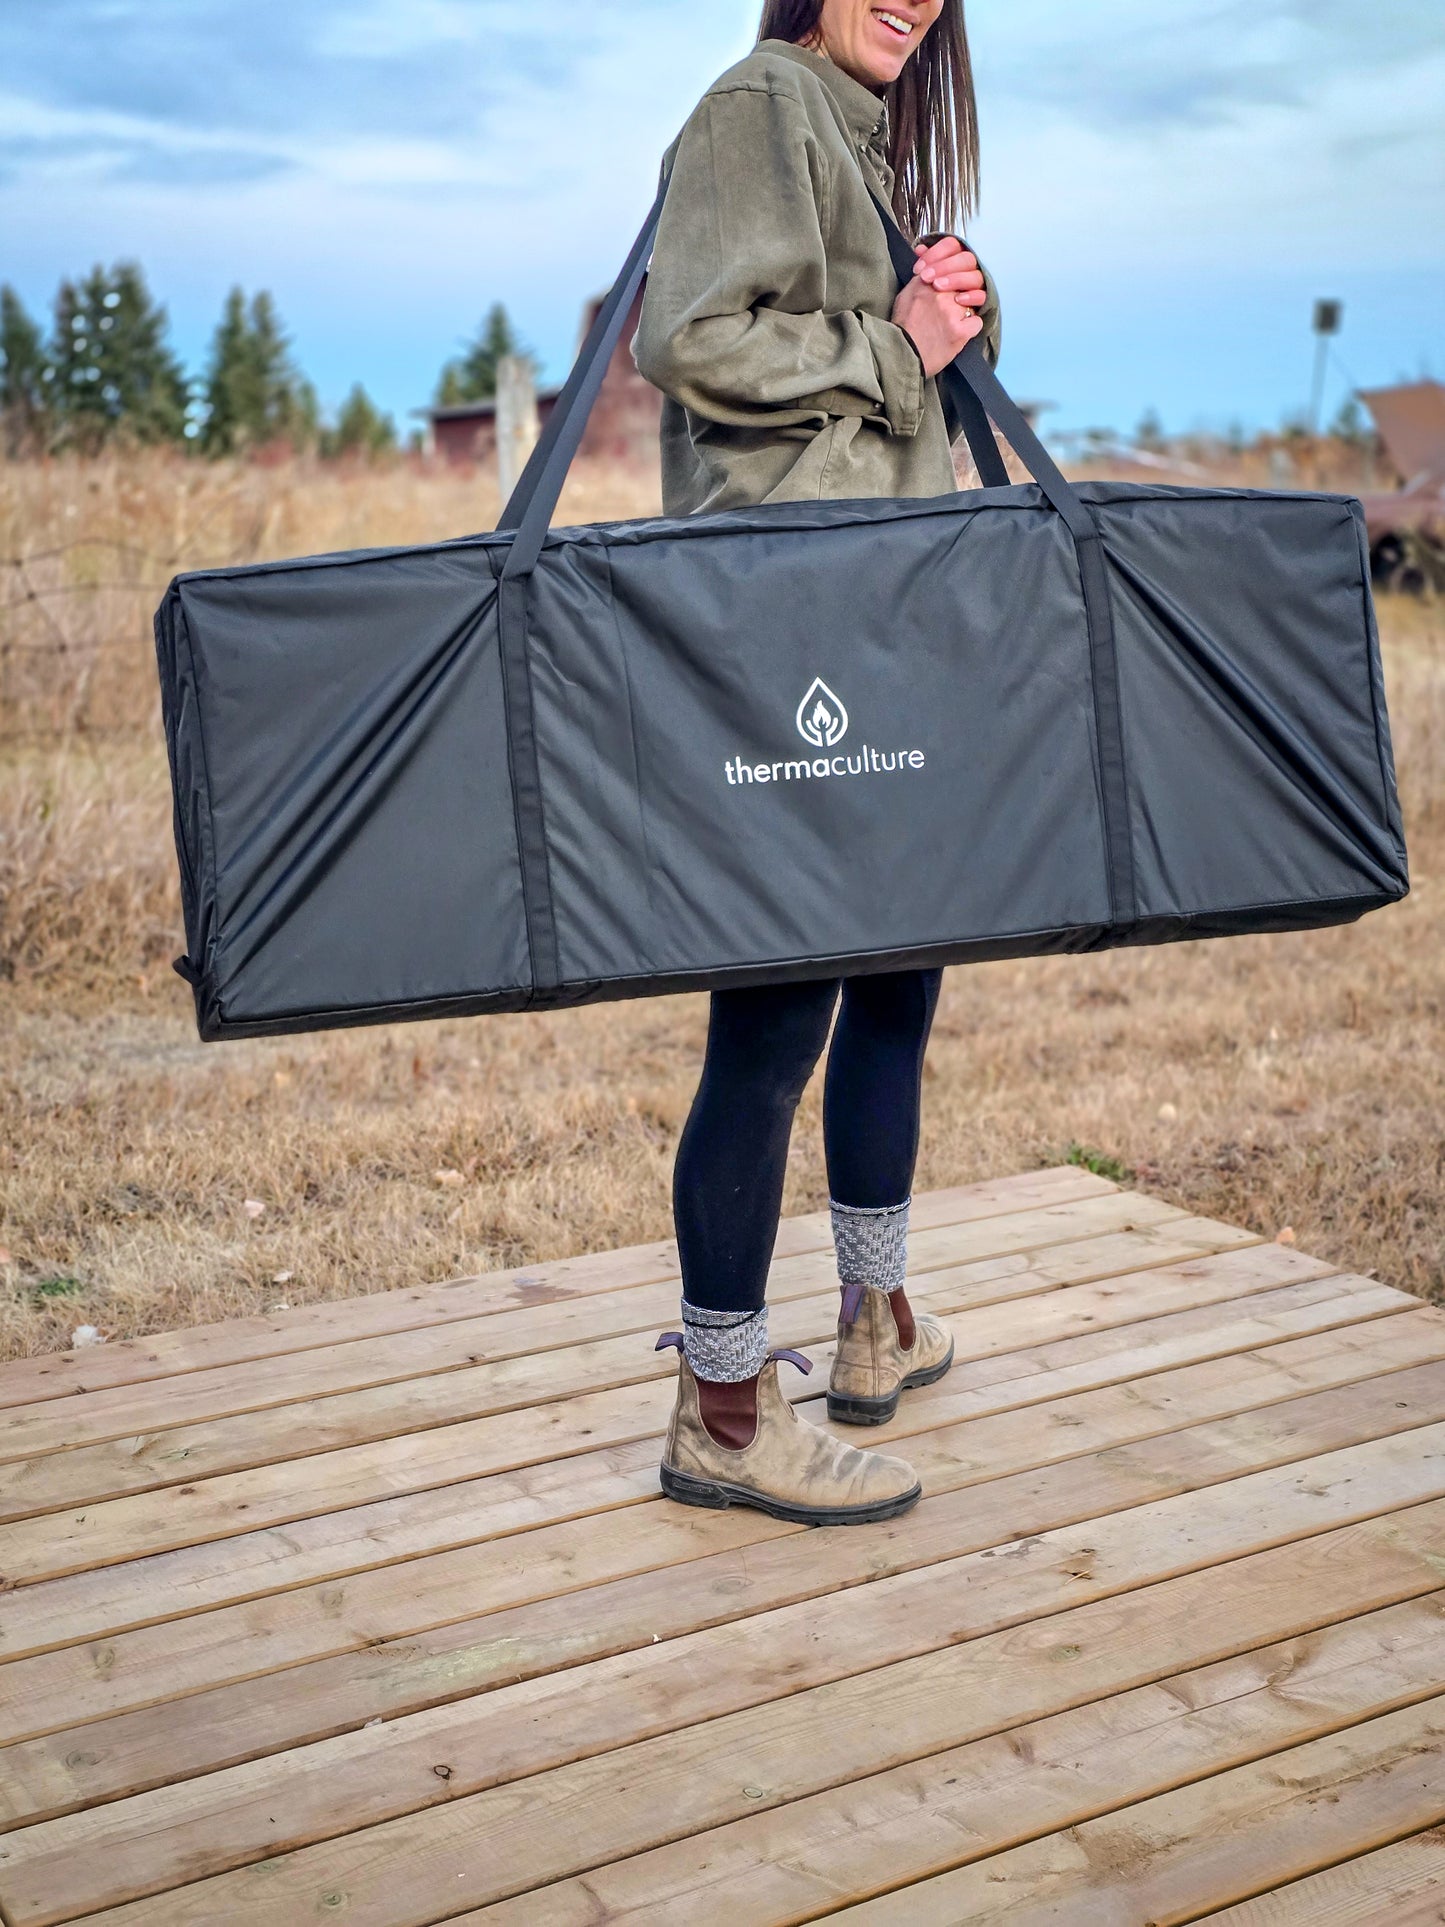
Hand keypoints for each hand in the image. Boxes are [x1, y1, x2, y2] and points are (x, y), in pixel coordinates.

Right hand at [890, 236, 985, 376]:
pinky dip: (970, 328)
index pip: (950, 267)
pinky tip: (960, 333)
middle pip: (964, 281)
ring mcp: (952, 311)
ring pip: (973, 300)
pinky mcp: (960, 331)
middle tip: (953, 305)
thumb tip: (925, 253)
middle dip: (962, 291)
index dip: (953, 275)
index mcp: (925, 282)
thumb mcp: (904, 296)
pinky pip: (977, 322)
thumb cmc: (901, 329)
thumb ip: (919, 277)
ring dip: (966, 309)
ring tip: (954, 320)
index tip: (948, 287)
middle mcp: (940, 293)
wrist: (901, 356)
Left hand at [912, 235, 986, 304]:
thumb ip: (926, 264)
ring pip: (975, 276)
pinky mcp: (980, 302)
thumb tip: (920, 249)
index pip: (951, 245)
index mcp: (956, 258)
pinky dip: (971, 296)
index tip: (919, 268)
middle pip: (965, 259)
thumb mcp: (924, 281)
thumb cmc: (930, 300)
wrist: (934, 326)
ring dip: (955, 279)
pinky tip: (958, 299)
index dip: (935, 253)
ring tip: (937, 286)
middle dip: (944, 266)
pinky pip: (982, 296)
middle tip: (926, 277)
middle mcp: (969, 269)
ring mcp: (976, 284)